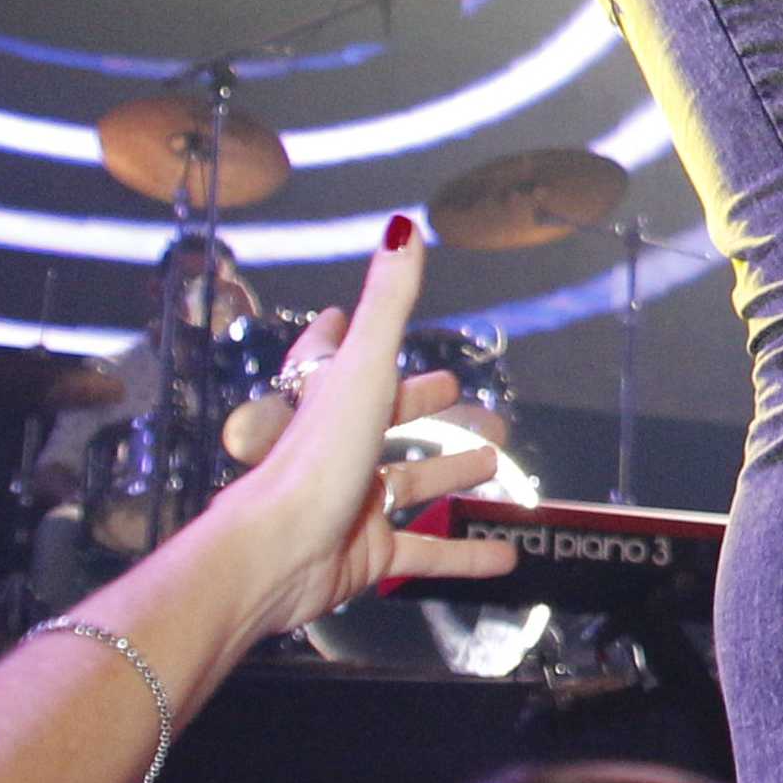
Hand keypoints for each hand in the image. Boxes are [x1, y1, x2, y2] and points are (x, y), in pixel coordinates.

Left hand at [184, 221, 514, 627]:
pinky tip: (504, 555)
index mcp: (328, 399)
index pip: (329, 356)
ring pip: (408, 481)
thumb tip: (402, 226)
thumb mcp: (362, 369)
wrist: (278, 553)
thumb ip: (388, 302)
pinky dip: (464, 553)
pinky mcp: (367, 553)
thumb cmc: (317, 456)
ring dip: (448, 471)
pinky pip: (425, 550)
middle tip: (457, 393)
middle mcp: (337, 446)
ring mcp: (352, 501)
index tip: (342, 316)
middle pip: (380, 417)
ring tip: (492, 462)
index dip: (339, 334)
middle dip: (417, 404)